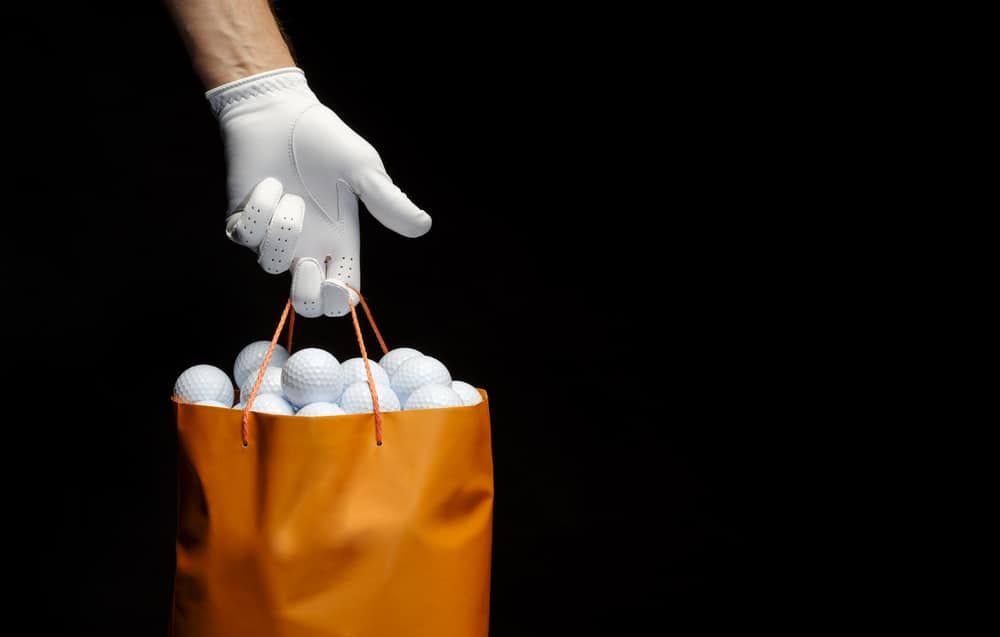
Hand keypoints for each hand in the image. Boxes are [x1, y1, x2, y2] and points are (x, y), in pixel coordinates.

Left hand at [206, 67, 431, 316]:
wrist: (281, 112)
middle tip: (307, 263)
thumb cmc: (326, 140)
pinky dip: (258, 211)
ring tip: (291, 193)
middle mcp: (308, 244)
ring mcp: (273, 235)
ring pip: (270, 265)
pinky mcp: (243, 219)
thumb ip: (389, 203)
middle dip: (304, 293)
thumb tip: (424, 226)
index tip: (336, 284)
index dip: (339, 301)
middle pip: (304, 300)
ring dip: (283, 229)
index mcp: (340, 240)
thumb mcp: (364, 171)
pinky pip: (244, 235)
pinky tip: (269, 183)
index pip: (341, 292)